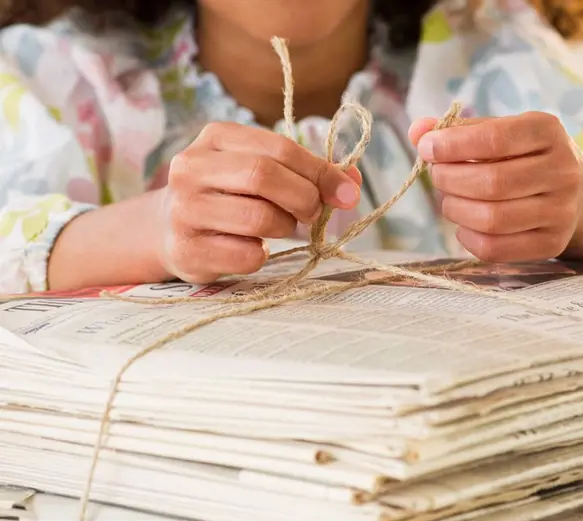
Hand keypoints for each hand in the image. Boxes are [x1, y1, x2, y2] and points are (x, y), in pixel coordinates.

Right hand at [159, 122, 361, 283]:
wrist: (167, 230)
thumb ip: (306, 172)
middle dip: (304, 198)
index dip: (320, 171)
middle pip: (264, 176)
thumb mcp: (259, 171)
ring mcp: (185, 210)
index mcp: (215, 138)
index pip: (279, 148)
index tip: (346, 193)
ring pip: (259, 218)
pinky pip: (248, 255)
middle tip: (313, 214)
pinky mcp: (187, 250)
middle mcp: (191, 168)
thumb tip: (351, 185)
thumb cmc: (227, 196)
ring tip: (278, 227)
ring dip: (284, 228)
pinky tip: (252, 247)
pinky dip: (262, 255)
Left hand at [409, 112, 582, 262]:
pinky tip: (464, 225)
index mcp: (548, 131)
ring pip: (492, 219)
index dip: (453, 145)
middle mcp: (562, 171)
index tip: (427, 148)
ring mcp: (560, 211)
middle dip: (450, 181)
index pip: (494, 138)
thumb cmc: (524, 158)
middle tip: (438, 177)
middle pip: (491, 183)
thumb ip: (458, 130)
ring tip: (450, 201)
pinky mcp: (552, 244)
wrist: (577, 194)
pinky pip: (495, 248)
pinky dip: (467, 237)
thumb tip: (417, 131)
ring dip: (456, 210)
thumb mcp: (500, 133)